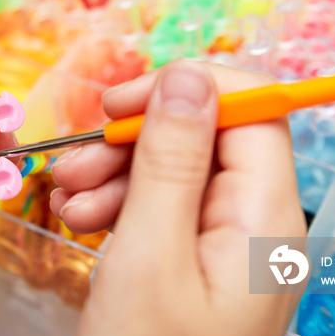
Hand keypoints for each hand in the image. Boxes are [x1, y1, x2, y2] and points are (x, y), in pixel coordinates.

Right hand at [51, 60, 306, 335]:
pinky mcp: (199, 261)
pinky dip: (121, 206)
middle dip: (134, 141)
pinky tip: (83, 222)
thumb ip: (171, 158)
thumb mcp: (149, 252)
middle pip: (206, 139)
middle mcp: (257, 222)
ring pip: (176, 172)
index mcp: (266, 215)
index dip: (187, 90)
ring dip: (117, 174)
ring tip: (67, 202)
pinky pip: (164, 209)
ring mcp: (227, 243)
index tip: (120, 103)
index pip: (251, 109)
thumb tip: (188, 74)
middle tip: (74, 163)